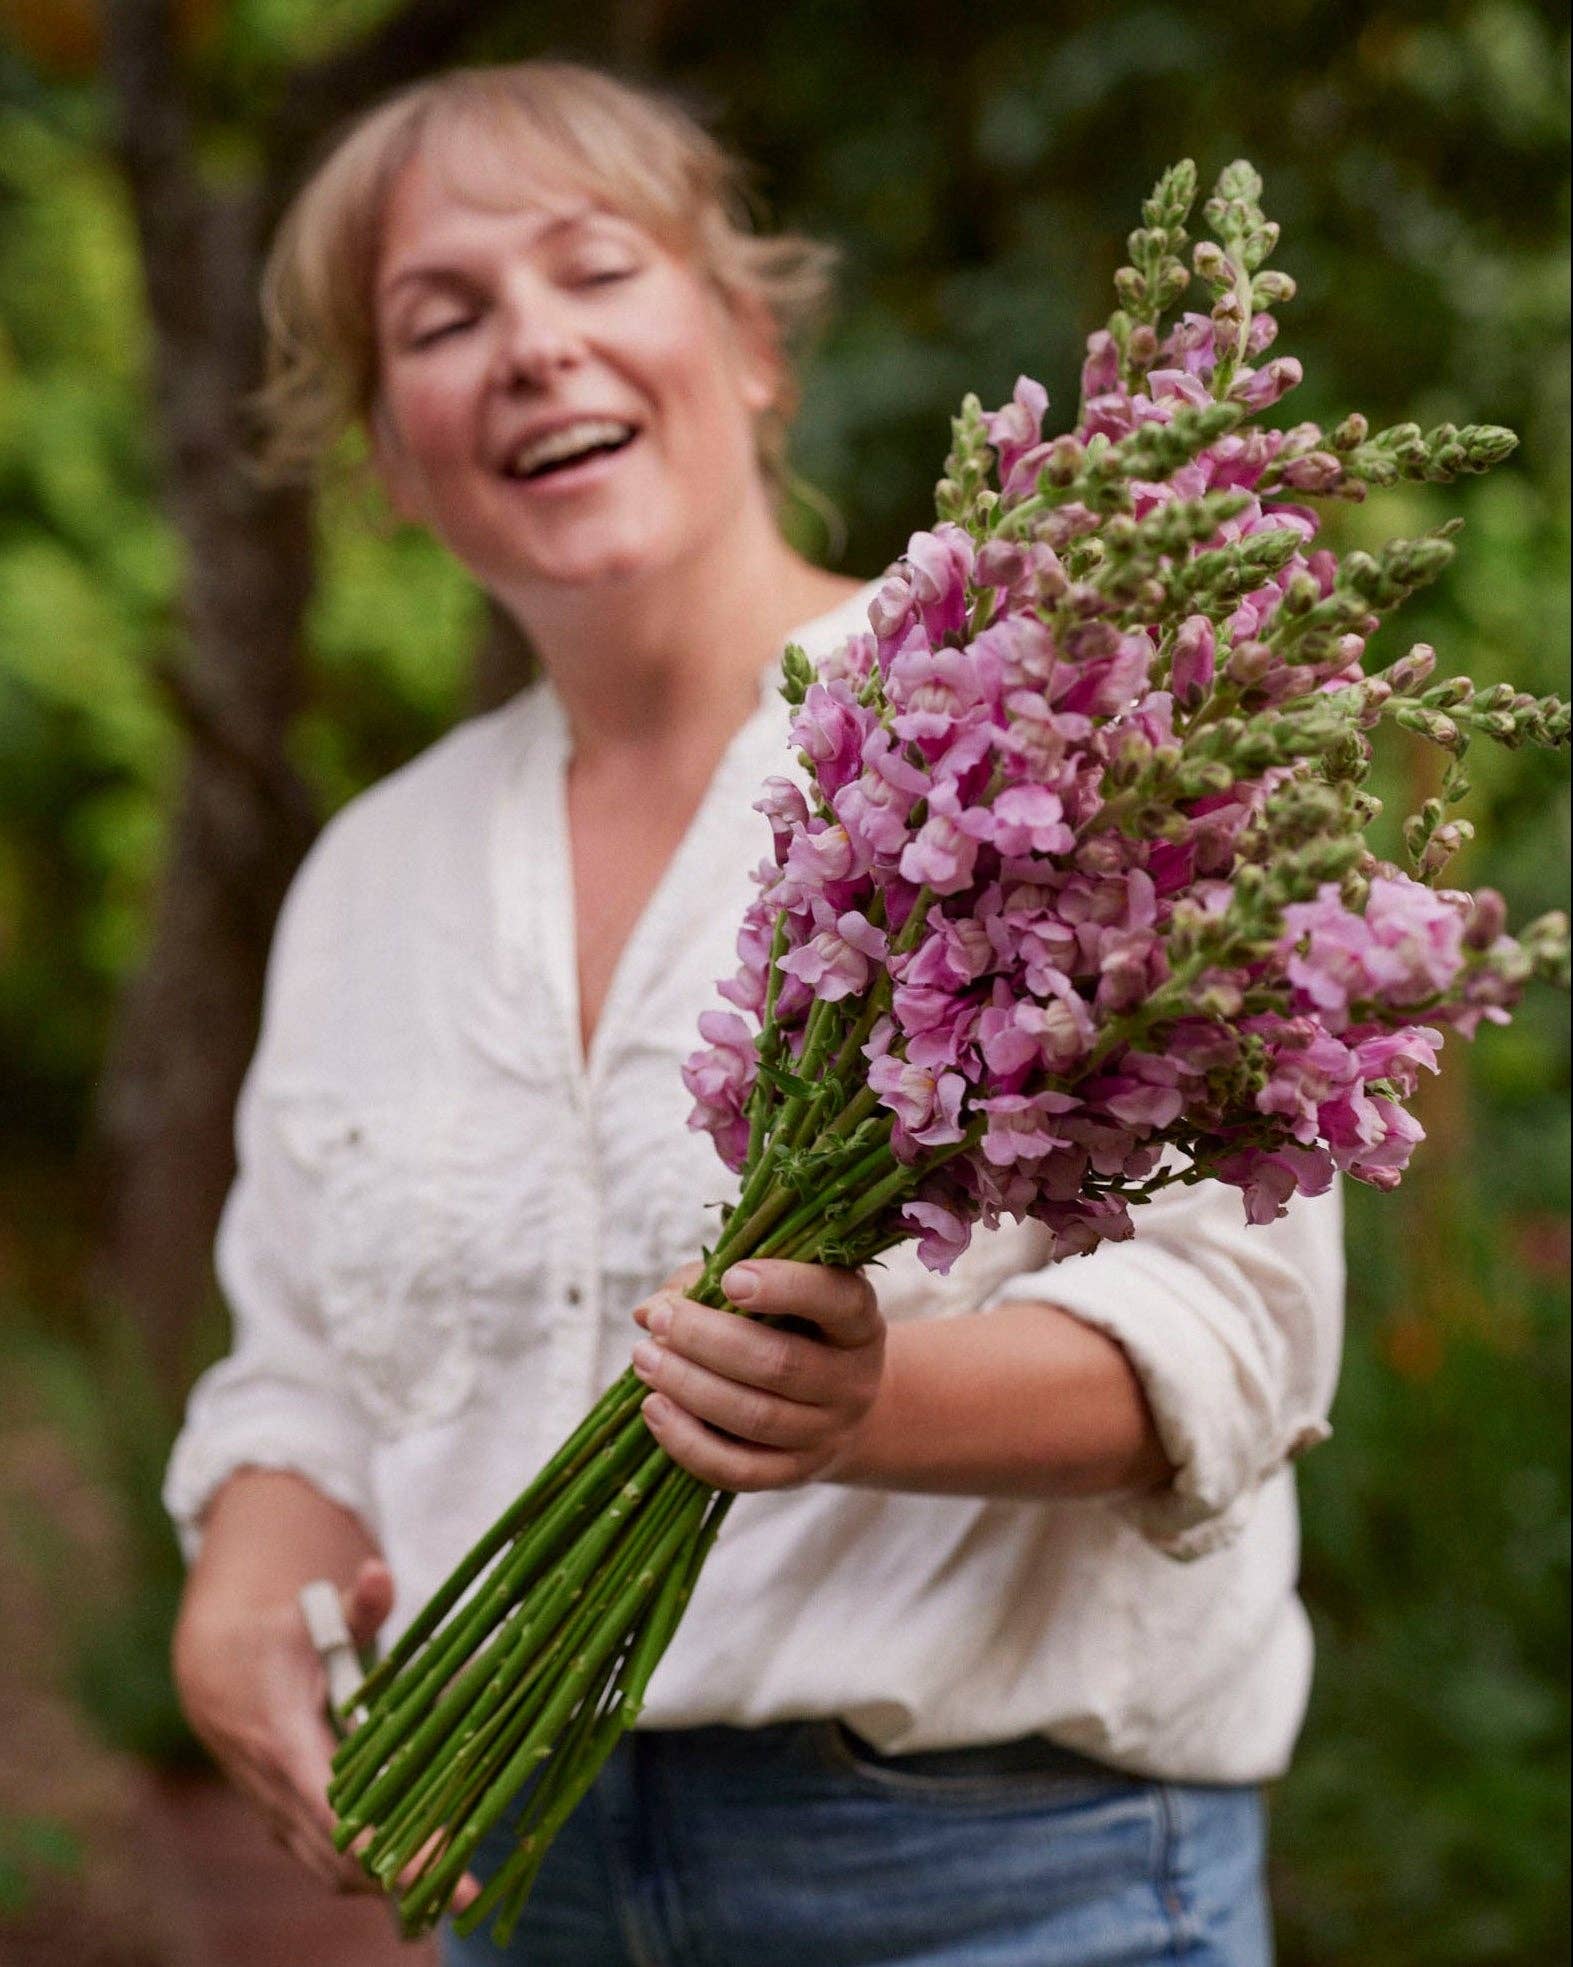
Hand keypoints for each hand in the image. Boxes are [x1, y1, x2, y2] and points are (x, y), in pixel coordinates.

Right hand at [172, 1557, 480, 1910]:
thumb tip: (380, 1572)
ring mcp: (277, 1811)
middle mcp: (276, 1790)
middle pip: (339, 1858)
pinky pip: (326, 1860)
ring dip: (386, 1886)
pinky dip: (368, 1873)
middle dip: (400, 1881)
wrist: (213, 1666)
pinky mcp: (286, 1819)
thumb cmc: (276, 1633)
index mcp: (283, 1741)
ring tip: (452, 1889)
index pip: (337, 1813)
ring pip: (330, 1869)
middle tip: (465, 1891)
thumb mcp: (313, 1613)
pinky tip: (421, 1872)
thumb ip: (356, 1603)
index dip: (384, 1849)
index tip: (433, 1872)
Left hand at [631, 1259, 885, 1490]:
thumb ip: (710, 1284)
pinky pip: (738, 1470)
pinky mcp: (794, 1475)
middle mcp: (852, 1381)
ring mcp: (826, 1434)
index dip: (785, 1287)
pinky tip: (654, 1408)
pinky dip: (688, 1442)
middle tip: (661, 1321)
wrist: (835, 1407)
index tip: (731, 1278)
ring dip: (689, 1386)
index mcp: (858, 1323)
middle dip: (708, 1339)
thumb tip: (649, 1310)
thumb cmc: (790, 1329)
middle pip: (780, 1364)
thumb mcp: (769, 1292)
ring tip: (644, 1357)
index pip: (837, 1300)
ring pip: (755, 1417)